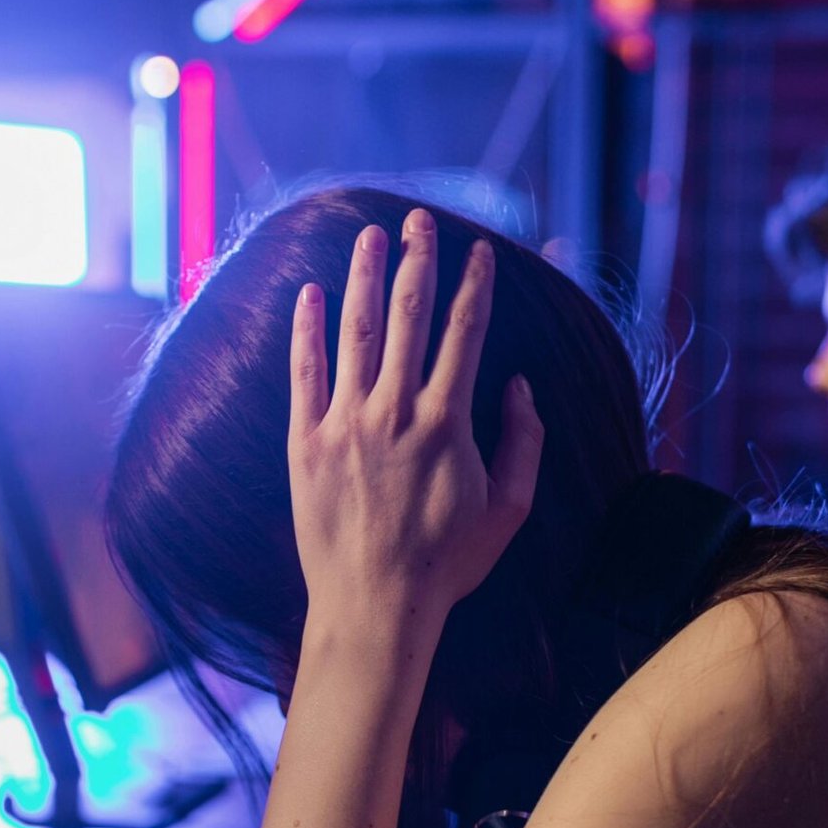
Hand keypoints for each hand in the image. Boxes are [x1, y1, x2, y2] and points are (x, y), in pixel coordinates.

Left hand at [288, 211, 543, 635]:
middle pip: (407, 315)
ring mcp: (344, 424)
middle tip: (418, 220)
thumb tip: (518, 385)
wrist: (374, 607)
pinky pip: (304, 373)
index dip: (473, 283)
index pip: (464, 332)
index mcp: (446, 422)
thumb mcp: (509, 509)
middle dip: (416, 259)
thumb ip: (523, 442)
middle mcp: (394, 412)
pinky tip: (310, 294)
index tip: (478, 250)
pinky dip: (306, 329)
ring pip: (355, 332)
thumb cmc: (447, 563)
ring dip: (363, 277)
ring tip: (369, 236)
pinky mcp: (305, 443)